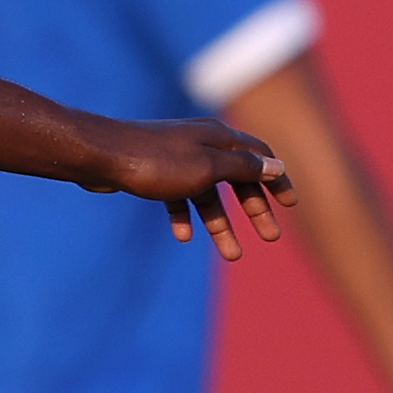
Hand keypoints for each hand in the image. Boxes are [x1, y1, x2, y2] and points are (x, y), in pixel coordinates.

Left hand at [84, 118, 293, 260]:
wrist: (100, 155)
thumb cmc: (156, 161)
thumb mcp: (207, 168)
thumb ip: (242, 168)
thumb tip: (276, 167)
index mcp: (220, 137)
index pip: (260, 157)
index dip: (278, 180)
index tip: (291, 205)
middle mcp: (202, 144)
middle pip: (237, 180)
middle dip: (254, 210)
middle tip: (270, 238)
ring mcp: (178, 159)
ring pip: (207, 195)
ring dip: (221, 224)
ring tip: (232, 255)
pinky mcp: (154, 173)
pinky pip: (178, 197)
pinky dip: (184, 216)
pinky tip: (183, 236)